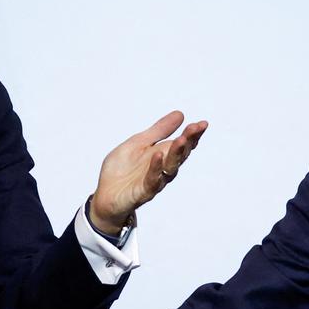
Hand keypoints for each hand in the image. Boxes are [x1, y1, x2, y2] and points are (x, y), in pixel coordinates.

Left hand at [89, 111, 207, 232]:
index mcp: (163, 155)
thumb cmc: (122, 169)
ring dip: (176, 154)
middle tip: (195, 128)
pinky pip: (152, 181)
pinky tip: (158, 156)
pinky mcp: (142, 192)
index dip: (193, 135)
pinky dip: (155, 169)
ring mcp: (154, 181)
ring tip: (181, 139)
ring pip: (170, 168)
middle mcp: (163, 169)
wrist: (104, 195)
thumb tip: (180, 114)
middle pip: (180, 155)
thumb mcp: (138, 143)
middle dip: (188, 141)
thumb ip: (158, 131)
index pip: (182, 144)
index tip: (203, 124)